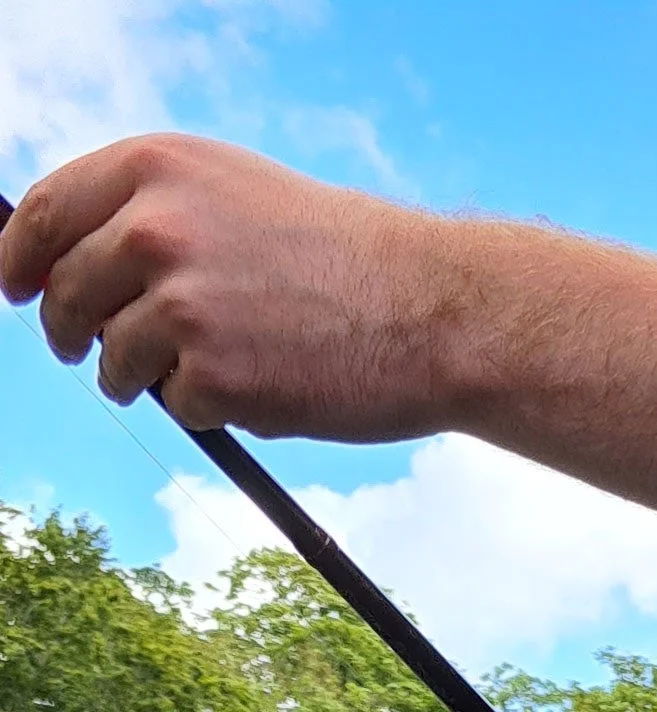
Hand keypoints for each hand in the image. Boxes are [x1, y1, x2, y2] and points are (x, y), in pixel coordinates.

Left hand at [0, 135, 454, 436]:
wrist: (427, 309)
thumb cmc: (339, 256)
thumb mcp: (233, 193)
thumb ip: (153, 210)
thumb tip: (73, 257)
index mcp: (156, 168)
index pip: (47, 213)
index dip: (19, 258)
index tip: (15, 287)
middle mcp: (156, 226)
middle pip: (67, 295)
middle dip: (71, 331)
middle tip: (88, 352)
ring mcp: (180, 303)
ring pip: (114, 360)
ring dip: (143, 378)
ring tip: (210, 369)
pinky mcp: (210, 375)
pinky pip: (177, 406)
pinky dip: (211, 408)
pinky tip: (264, 384)